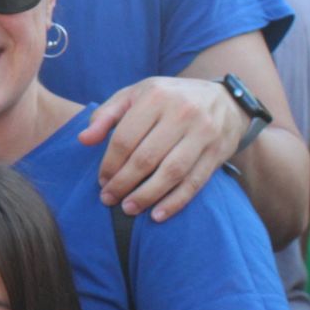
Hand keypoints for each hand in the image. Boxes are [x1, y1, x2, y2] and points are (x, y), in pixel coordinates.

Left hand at [79, 77, 245, 221]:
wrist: (225, 100)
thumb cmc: (168, 99)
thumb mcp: (135, 95)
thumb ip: (106, 115)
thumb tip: (83, 140)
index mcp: (156, 96)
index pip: (125, 138)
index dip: (110, 163)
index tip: (101, 181)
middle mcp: (182, 112)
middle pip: (146, 158)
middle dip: (124, 183)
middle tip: (108, 199)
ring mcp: (203, 133)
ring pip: (171, 172)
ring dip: (147, 195)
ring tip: (128, 209)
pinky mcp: (217, 152)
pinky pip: (194, 182)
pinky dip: (175, 202)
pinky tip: (157, 215)